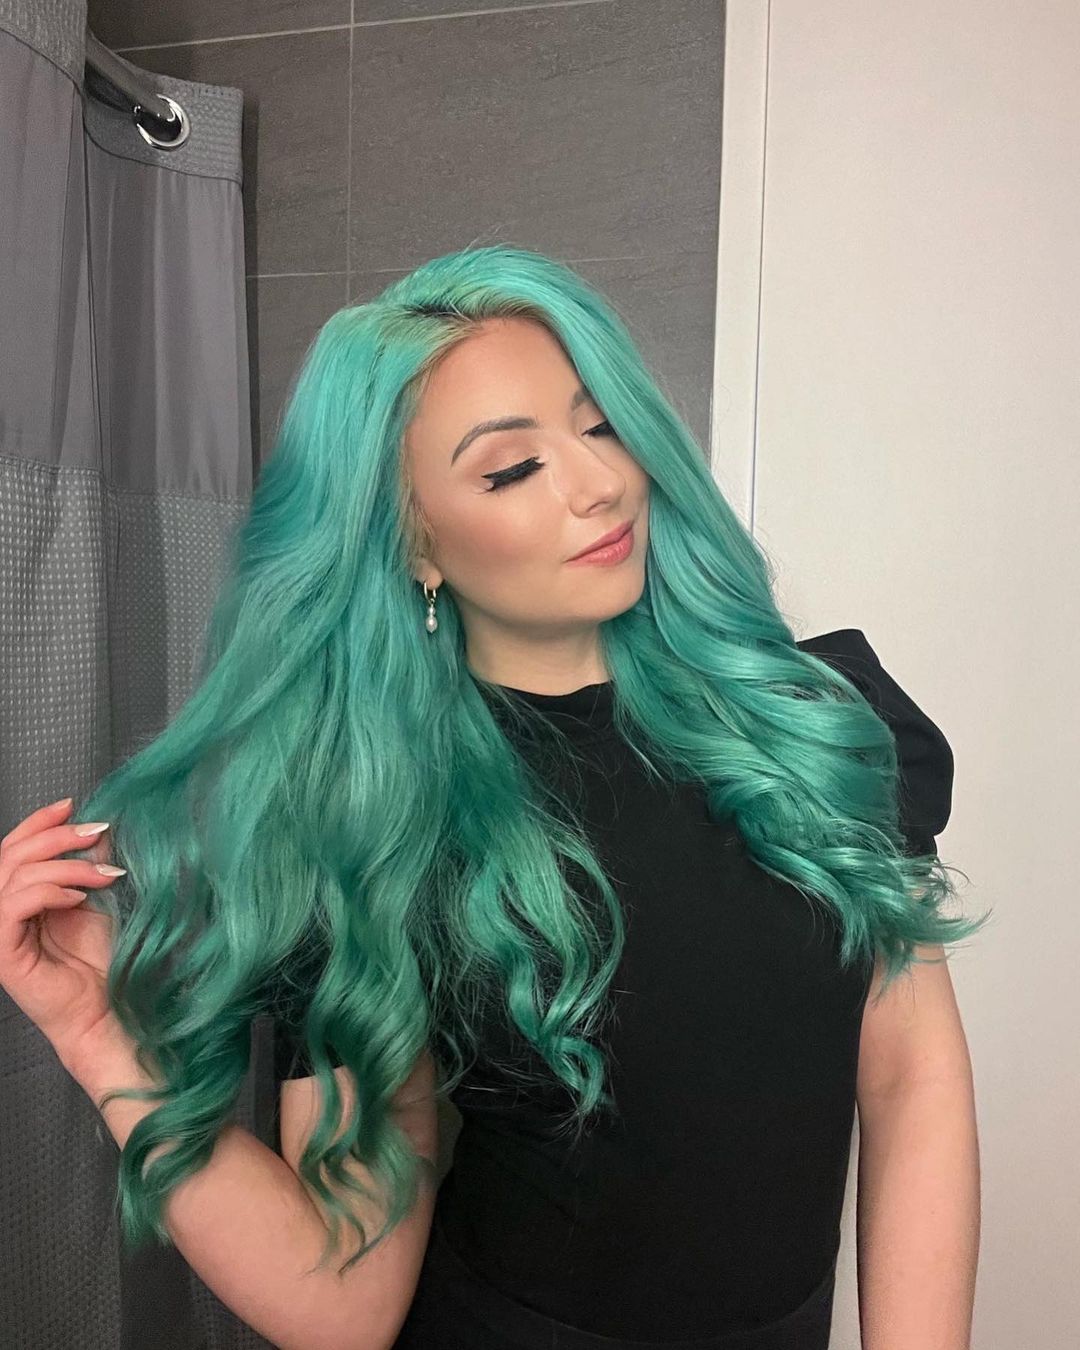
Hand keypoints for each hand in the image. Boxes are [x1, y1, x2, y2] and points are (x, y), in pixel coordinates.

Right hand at [0, 797, 126, 1066]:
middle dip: (55, 836)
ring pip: (14, 876)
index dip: (38, 822)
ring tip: (103, 873)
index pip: (14, 848)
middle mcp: (3, 912)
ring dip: (64, 865)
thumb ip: (89, 867)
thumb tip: (97, 830)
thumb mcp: (98, 901)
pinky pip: (13, 906)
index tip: (73, 804)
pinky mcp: (3, 954)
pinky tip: (78, 896)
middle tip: (95, 832)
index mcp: (21, 897)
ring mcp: (0, 933)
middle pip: (10, 855)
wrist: (107, 1011)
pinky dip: (47, 891)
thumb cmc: (102, 962)